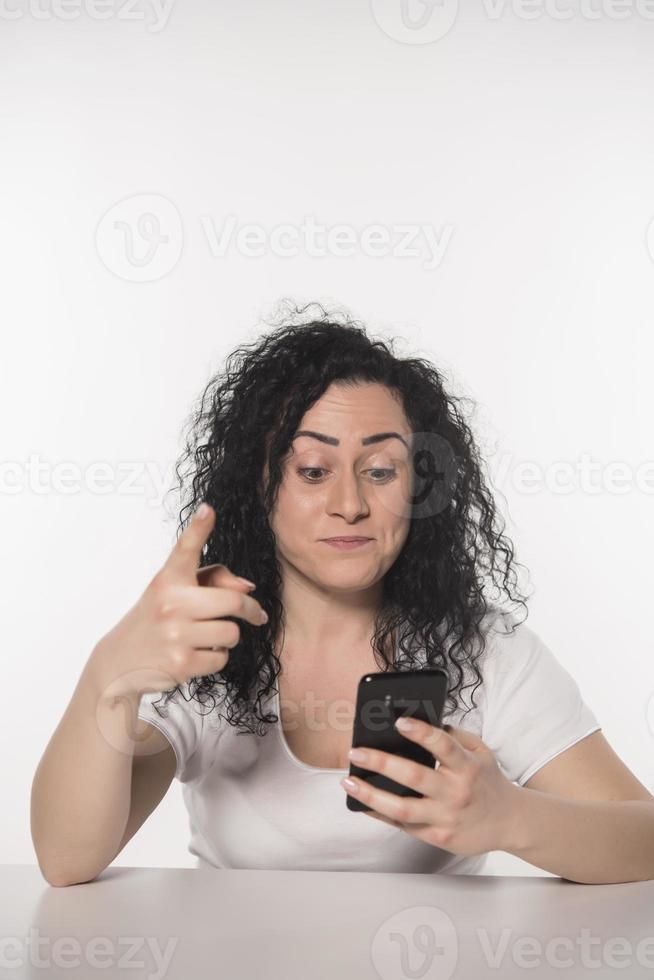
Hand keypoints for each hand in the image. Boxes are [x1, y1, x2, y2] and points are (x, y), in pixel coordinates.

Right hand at [88, 503, 267, 700]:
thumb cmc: (157, 618)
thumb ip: (213, 580)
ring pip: (231, 633)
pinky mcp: (180, 663)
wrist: (120, 660)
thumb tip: (248, 587)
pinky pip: (221, 657)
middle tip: (255, 614)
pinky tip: (196, 653)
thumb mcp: (175, 592)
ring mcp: (175, 634)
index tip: (208, 509)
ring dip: (228, 636)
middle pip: (234, 601)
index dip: (199, 527)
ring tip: (207, 636)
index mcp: (168, 579)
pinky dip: (216, 657)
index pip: (185, 549)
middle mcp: (171, 603)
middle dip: (250, 610)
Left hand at [341, 718, 521, 856]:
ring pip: (402, 808)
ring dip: (371, 795)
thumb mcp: (481, 752)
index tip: (399, 721)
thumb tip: (423, 722)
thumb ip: (456, 736)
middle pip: (414, 776)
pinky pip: (404, 826)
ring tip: (349, 782)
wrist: (510, 822)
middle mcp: (456, 792)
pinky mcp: (439, 837)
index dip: (421, 732)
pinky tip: (363, 803)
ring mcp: (446, 817)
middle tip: (355, 752)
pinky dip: (381, 814)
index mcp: (467, 767)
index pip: (443, 745)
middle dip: (381, 763)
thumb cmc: (489, 782)